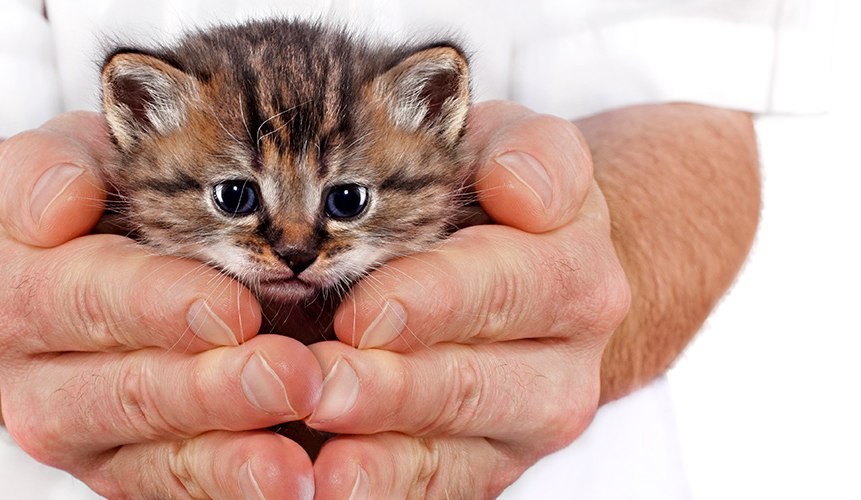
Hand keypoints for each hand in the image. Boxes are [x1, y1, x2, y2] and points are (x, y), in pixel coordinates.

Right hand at [0, 112, 321, 498]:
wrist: (63, 287)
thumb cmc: (87, 205)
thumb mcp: (62, 157)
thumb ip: (47, 165)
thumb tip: (60, 205)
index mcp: (17, 289)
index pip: (86, 297)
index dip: (160, 305)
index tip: (235, 309)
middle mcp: (34, 378)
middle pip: (127, 390)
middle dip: (214, 389)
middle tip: (293, 377)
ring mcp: (79, 438)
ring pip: (153, 458)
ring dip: (228, 461)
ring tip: (293, 468)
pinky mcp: (121, 474)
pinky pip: (173, 492)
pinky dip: (231, 491)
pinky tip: (291, 487)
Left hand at [307, 101, 630, 498]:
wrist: (524, 276)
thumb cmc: (493, 195)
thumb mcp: (516, 146)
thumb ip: (531, 151)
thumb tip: (520, 188)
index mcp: (573, 270)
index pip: (510, 285)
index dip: (435, 300)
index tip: (364, 312)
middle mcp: (563, 362)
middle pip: (474, 383)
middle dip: (392, 389)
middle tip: (319, 388)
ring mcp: (524, 426)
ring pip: (454, 454)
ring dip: (382, 461)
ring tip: (323, 468)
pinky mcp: (484, 468)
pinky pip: (435, 490)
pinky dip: (382, 492)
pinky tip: (329, 491)